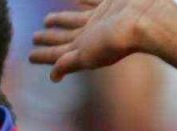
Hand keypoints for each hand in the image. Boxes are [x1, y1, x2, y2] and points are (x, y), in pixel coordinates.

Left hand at [31, 0, 176, 78]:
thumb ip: (68, 62)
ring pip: (75, 19)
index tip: (29, 55)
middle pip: (64, 37)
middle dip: (50, 38)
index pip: (57, 54)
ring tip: (48, 18)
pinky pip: (90, 0)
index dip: (43, 55)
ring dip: (61, 19)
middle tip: (35, 37)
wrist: (147, 19)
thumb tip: (53, 76)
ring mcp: (101, 19)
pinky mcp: (111, 3)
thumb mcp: (88, 54)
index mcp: (83, 49)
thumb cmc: (118, 39)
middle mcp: (91, 35)